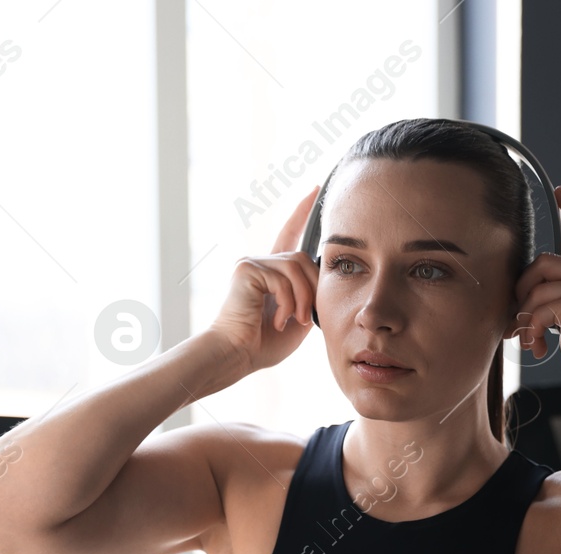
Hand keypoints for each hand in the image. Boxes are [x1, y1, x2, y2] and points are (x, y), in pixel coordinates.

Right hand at [206, 184, 319, 374]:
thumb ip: (309, 292)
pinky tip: (279, 319)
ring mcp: (250, 263)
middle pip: (303, 258)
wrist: (237, 355)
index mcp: (270, 272)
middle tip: (305, 318)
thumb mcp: (297, 315)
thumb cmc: (264, 343)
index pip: (289, 234)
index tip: (315, 190)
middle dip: (313, 289)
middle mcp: (259, 261)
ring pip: (296, 267)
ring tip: (293, 320)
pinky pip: (282, 278)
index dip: (302, 212)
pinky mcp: (246, 269)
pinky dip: (288, 302)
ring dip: (302, 298)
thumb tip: (323, 273)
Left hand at [511, 186, 560, 391]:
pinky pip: (537, 308)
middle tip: (520, 317)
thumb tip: (521, 300)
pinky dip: (531, 330)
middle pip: (543, 261)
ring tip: (531, 339)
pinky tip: (539, 347)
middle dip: (523, 288)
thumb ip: (559, 300)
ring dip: (525, 317)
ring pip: (536, 287)